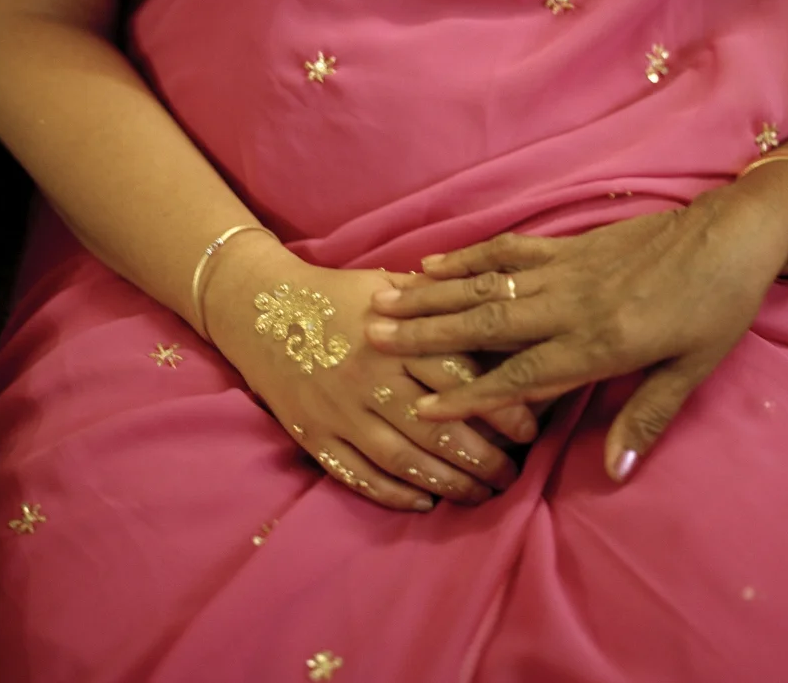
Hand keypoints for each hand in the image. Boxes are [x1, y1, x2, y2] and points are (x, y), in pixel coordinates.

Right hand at [205, 256, 537, 511]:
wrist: (258, 309)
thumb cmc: (337, 295)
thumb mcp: (388, 285)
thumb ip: (438, 300)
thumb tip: (495, 306)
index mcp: (392, 337)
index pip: (457, 378)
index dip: (498, 407)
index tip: (529, 428)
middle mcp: (367, 377)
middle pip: (435, 427)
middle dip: (480, 458)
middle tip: (512, 473)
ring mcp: (338, 411)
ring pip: (401, 459)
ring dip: (446, 482)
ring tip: (480, 494)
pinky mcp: (313, 436)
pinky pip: (358, 475)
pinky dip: (393, 494)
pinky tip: (425, 502)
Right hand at [365, 188, 787, 481]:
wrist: (732, 234)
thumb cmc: (717, 308)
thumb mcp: (692, 370)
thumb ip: (645, 418)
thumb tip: (614, 473)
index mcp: (601, 344)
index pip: (522, 377)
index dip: (469, 396)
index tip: (420, 407)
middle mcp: (572, 305)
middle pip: (486, 325)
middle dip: (426, 334)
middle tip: (372, 337)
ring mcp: (566, 269)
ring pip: (486, 284)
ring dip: (433, 293)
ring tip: (385, 297)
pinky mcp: (569, 244)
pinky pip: (509, 250)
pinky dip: (469, 255)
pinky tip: (435, 260)